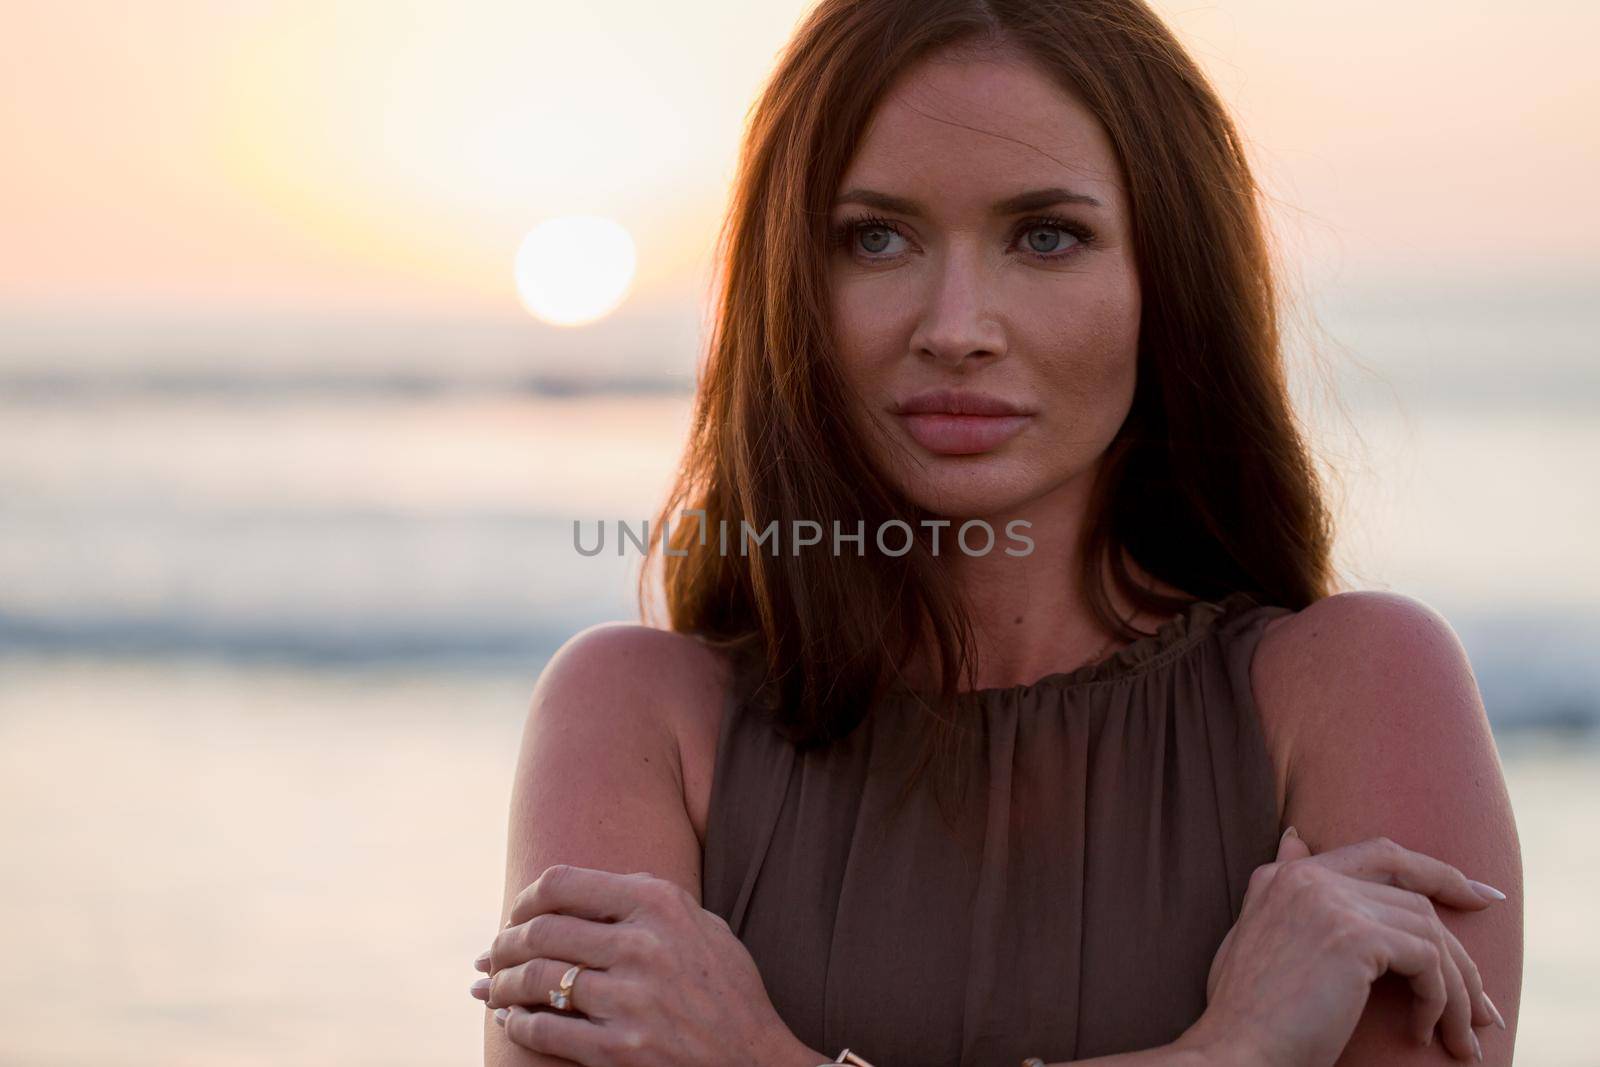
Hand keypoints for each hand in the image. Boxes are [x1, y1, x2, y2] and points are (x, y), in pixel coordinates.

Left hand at [469, 864, 803, 1066]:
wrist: (757, 1061)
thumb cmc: (728, 990)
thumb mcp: (703, 926)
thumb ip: (649, 900)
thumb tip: (583, 890)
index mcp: (659, 904)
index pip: (563, 883)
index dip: (526, 897)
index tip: (516, 912)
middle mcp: (642, 946)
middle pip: (540, 931)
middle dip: (503, 943)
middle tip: (491, 954)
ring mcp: (630, 1000)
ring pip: (536, 979)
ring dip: (501, 984)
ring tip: (490, 987)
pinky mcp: (619, 1050)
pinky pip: (546, 1030)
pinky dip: (517, 1023)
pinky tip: (510, 1019)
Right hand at [1187, 829, 1507, 1066]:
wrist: (1238, 1050)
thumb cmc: (1248, 1012)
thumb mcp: (1255, 934)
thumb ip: (1281, 891)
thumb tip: (1296, 838)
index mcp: (1286, 875)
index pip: (1379, 854)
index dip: (1436, 871)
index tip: (1480, 895)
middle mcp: (1307, 877)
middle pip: (1415, 895)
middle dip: (1461, 946)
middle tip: (1487, 998)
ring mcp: (1331, 902)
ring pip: (1429, 931)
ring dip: (1457, 990)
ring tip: (1463, 1035)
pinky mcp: (1355, 936)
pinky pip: (1429, 963)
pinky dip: (1440, 1002)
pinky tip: (1426, 1032)